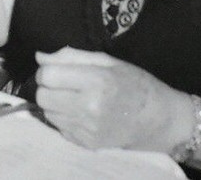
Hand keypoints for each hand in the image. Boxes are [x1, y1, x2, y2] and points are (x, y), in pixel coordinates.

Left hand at [34, 48, 187, 152]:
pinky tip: (80, 112)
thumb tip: (40, 57)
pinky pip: (60, 128)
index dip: (46, 70)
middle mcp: (90, 107)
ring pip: (48, 113)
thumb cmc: (135, 83)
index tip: (55, 70)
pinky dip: (63, 118)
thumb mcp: (108, 61)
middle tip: (62, 84)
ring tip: (72, 98)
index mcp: (97, 81)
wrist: (159, 120)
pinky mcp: (88, 143)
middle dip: (46, 88)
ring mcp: (89, 128)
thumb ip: (72, 57)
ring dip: (54, 103)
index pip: (48, 76)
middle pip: (42, 96)